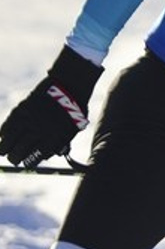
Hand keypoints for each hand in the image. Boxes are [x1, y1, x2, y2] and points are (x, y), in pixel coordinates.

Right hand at [0, 46, 103, 167]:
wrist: (70, 84)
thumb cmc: (74, 109)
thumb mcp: (74, 128)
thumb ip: (62, 143)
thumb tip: (49, 155)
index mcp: (56, 136)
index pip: (38, 154)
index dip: (30, 161)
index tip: (26, 164)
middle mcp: (41, 129)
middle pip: (22, 148)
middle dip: (15, 157)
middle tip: (13, 160)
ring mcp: (30, 118)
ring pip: (12, 137)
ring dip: (4, 146)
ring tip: (2, 152)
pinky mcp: (23, 108)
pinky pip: (10, 122)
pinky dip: (4, 131)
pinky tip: (2, 136)